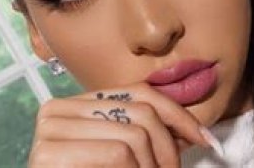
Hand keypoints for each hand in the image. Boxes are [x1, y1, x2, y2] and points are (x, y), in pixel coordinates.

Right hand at [28, 81, 213, 166]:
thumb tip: (192, 131)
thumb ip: (146, 138)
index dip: (179, 115)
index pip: (140, 93)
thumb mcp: (122, 157)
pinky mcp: (48, 154)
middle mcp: (56, 109)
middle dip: (169, 149)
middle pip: (141, 113)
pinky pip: (117, 153)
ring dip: (154, 167)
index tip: (205, 140)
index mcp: (75, 104)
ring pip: (134, 135)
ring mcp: (49, 130)